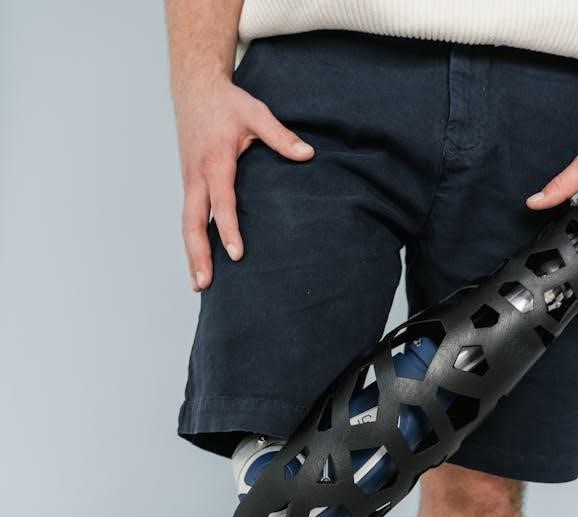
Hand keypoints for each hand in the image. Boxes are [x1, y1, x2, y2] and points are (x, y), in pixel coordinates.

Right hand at [174, 76, 314, 291]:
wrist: (195, 88)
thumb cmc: (227, 103)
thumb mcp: (256, 113)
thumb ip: (281, 136)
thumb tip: (308, 154)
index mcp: (215, 162)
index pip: (221, 203)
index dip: (228, 230)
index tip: (237, 254)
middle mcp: (197, 176)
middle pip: (192, 222)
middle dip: (198, 254)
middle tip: (204, 283)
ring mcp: (189, 180)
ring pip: (186, 223)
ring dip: (192, 254)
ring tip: (199, 284)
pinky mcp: (189, 182)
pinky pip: (188, 215)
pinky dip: (192, 239)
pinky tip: (200, 260)